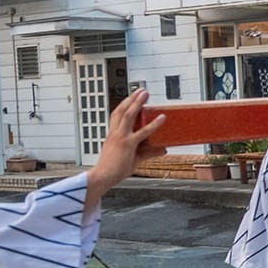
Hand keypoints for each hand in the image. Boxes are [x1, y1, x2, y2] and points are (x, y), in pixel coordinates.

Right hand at [84, 88, 166, 207]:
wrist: (102, 177)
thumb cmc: (114, 169)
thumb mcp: (134, 158)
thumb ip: (149, 152)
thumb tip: (164, 149)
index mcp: (112, 135)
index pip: (116, 115)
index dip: (124, 105)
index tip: (131, 97)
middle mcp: (115, 134)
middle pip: (121, 111)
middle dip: (131, 99)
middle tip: (140, 90)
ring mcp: (121, 138)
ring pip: (129, 116)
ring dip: (137, 103)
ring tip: (145, 94)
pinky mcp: (127, 145)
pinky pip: (142, 132)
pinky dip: (153, 124)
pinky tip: (161, 117)